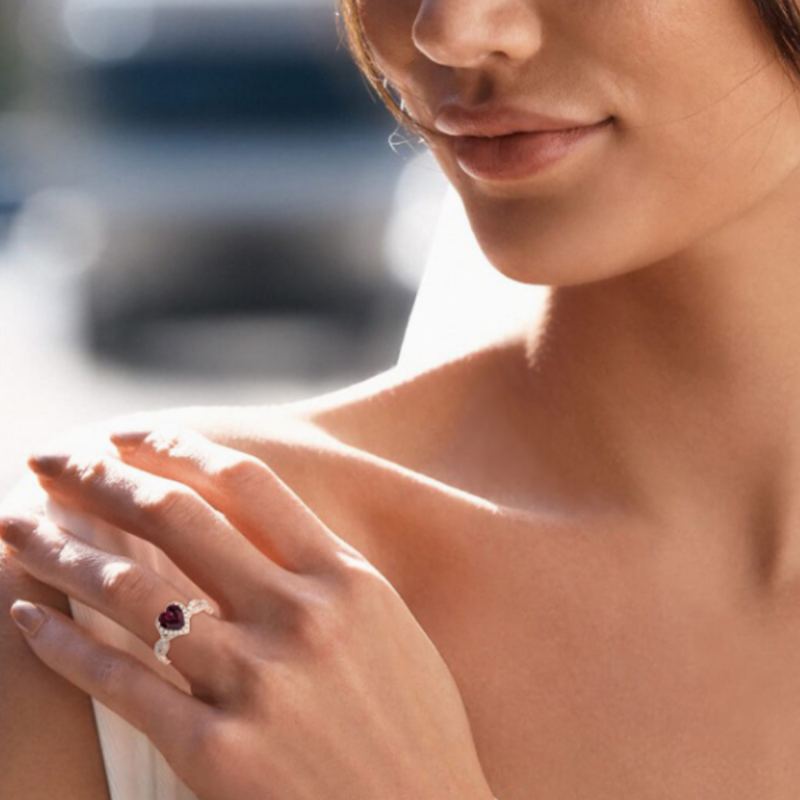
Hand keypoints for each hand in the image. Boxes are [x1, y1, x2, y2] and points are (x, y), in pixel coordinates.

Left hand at [0, 424, 494, 799]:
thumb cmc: (412, 724)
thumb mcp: (386, 626)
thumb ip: (323, 571)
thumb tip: (249, 524)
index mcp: (346, 580)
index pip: (247, 482)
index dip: (176, 445)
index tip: (126, 432)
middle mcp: (298, 619)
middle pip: (178, 518)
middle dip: (100, 476)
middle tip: (50, 457)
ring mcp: (256, 684)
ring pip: (131, 592)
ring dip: (59, 549)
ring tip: (14, 525)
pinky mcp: (216, 753)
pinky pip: (119, 683)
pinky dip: (62, 644)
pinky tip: (27, 616)